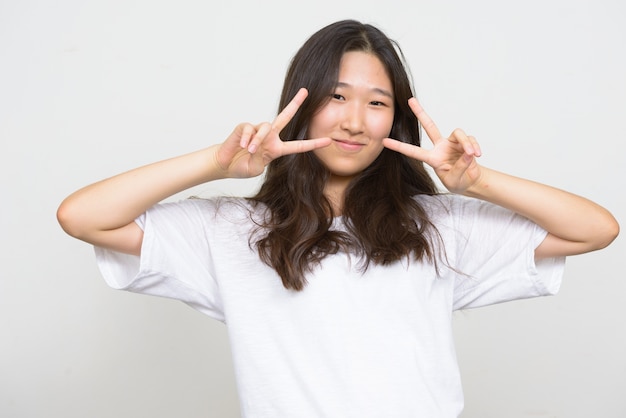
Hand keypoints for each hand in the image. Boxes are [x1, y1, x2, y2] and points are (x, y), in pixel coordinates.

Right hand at [214, 88, 330, 177]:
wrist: (225, 165)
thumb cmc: (242, 166)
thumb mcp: (257, 168)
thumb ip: (262, 158)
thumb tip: (260, 143)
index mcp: (276, 148)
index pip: (298, 146)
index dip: (312, 144)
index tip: (328, 141)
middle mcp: (269, 136)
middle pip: (285, 116)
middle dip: (295, 103)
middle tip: (305, 91)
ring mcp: (257, 130)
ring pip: (266, 128)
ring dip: (258, 140)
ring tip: (251, 151)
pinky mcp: (244, 127)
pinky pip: (249, 129)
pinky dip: (247, 139)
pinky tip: (243, 146)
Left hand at [383, 98, 482, 193]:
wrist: (471, 181)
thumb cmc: (458, 181)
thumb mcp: (455, 179)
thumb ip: (460, 167)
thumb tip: (468, 153)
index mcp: (432, 158)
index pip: (413, 152)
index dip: (399, 146)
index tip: (384, 141)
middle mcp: (440, 147)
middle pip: (429, 126)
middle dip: (420, 113)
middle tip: (410, 100)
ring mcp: (452, 143)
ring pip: (458, 133)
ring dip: (466, 143)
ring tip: (472, 155)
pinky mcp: (464, 142)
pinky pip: (470, 139)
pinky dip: (475, 146)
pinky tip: (477, 154)